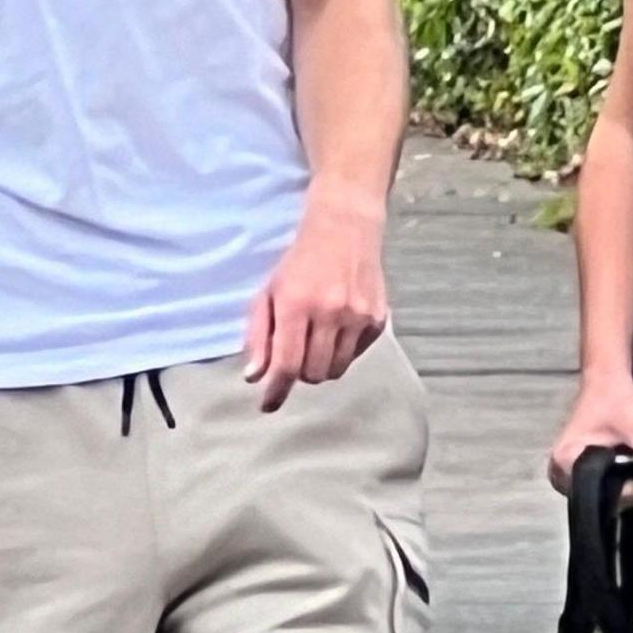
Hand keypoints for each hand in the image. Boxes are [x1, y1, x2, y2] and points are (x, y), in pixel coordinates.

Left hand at [246, 196, 391, 410]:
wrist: (344, 228)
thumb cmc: (299, 262)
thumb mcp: (269, 292)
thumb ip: (259, 335)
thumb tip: (254, 376)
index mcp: (296, 304)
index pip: (286, 363)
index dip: (276, 390)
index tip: (267, 405)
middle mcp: (330, 312)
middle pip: (312, 373)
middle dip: (299, 372)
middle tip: (294, 353)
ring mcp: (358, 316)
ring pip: (336, 370)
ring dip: (321, 366)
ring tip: (316, 341)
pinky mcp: (377, 318)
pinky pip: (356, 355)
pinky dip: (343, 352)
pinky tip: (337, 329)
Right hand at [548, 376, 632, 491]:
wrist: (606, 382)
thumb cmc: (616, 401)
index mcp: (565, 461)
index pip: (599, 494)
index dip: (628, 490)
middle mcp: (559, 473)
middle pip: (598, 499)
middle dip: (626, 490)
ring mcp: (564, 475)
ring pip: (600, 496)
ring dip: (622, 487)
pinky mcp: (575, 473)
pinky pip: (598, 489)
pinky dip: (615, 483)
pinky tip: (627, 469)